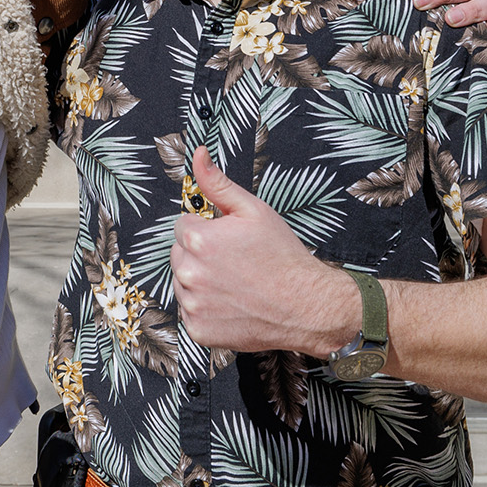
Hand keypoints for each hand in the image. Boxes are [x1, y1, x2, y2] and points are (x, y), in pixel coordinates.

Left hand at [170, 149, 354, 356]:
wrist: (306, 305)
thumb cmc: (282, 257)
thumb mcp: (253, 210)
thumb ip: (217, 183)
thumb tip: (197, 155)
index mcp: (197, 239)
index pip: (182, 226)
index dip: (206, 229)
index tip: (228, 239)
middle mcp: (188, 272)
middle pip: (179, 254)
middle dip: (200, 254)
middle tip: (235, 262)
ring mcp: (193, 305)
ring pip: (183, 283)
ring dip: (201, 281)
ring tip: (235, 283)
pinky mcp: (199, 330)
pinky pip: (192, 312)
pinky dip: (207, 309)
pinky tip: (232, 303)